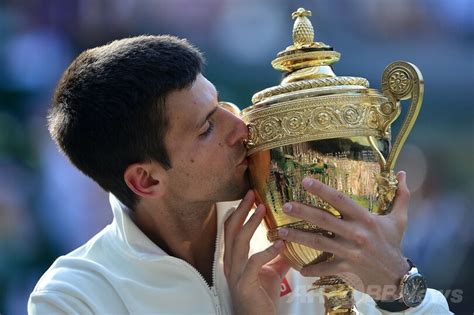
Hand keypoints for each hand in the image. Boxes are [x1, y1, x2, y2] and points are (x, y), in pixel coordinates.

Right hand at [224, 190, 290, 314]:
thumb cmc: (262, 298)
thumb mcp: (272, 272)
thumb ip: (277, 257)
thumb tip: (289, 241)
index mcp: (235, 258)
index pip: (231, 230)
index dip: (238, 212)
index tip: (249, 197)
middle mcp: (231, 263)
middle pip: (231, 230)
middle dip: (241, 210)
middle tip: (252, 193)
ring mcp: (235, 273)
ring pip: (238, 242)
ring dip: (250, 223)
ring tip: (262, 209)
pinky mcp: (244, 284)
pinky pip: (253, 263)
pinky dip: (267, 251)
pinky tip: (280, 244)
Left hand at [277, 171, 410, 300]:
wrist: (397, 278)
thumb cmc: (394, 244)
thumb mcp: (400, 219)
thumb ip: (401, 195)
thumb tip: (403, 173)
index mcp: (365, 219)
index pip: (340, 200)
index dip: (322, 190)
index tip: (305, 181)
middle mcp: (355, 234)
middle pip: (324, 219)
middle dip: (303, 211)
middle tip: (285, 205)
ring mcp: (349, 252)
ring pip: (318, 242)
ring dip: (297, 237)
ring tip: (280, 232)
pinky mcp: (345, 268)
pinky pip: (324, 268)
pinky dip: (311, 269)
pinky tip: (298, 268)